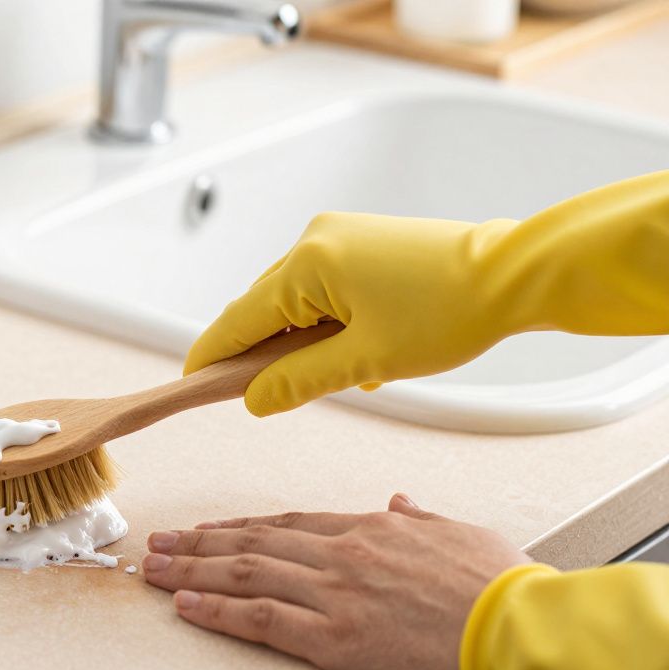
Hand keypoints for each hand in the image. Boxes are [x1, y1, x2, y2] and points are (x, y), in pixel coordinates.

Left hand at [142, 494, 530, 669]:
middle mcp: (344, 553)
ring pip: (244, 574)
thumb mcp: (463, 537)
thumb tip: (401, 502)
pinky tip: (185, 607)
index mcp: (374, 529)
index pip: (289, 523)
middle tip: (162, 543)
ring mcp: (335, 593)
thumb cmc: (505, 590)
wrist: (525, 629)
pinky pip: (259, 619)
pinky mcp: (334, 637)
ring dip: (192, 570)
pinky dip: (215, 611)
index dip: (242, 527)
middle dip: (200, 543)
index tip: (212, 530)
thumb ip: (422, 519)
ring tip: (155, 569)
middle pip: (254, 543)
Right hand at [184, 170, 668, 415]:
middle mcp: (314, 241)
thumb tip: (254, 399)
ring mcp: (338, 236)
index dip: (211, 358)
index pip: (237, 321)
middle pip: (261, 308)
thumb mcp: (366, 361)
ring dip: (298, 339)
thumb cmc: (450, 310)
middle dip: (259, 353)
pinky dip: (323, 321)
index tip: (189, 383)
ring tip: (336, 374)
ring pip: (292, 299)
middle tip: (265, 397)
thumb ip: (298, 381)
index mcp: (307, 265)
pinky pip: (320, 286)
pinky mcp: (360, 241)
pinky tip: (352, 349)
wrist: (515, 274)